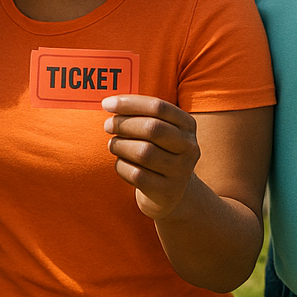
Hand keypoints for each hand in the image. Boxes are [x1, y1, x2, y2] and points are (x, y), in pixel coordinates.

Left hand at [103, 94, 199, 219]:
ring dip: (120, 145)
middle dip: (123, 124)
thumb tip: (109, 104)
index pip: (158, 107)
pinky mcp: (167, 192)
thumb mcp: (157, 130)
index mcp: (188, 125)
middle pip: (152, 128)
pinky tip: (120, 162)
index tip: (106, 104)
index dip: (130, 103)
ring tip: (113, 144)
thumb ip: (140, 114)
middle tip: (107, 125)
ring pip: (143, 152)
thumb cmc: (156, 150)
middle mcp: (189, 147)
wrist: (170, 192)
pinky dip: (121, 165)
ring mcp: (180, 172)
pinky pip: (137, 175)